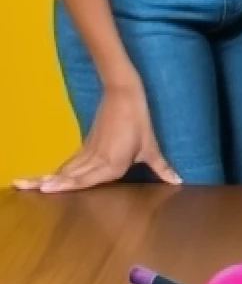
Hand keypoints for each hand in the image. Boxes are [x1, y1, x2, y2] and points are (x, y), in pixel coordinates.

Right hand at [14, 80, 180, 191]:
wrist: (125, 95)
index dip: (65, 185)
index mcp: (112, 165)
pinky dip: (57, 172)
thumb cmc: (139, 122)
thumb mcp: (151, 147)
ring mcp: (89, 153)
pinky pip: (70, 163)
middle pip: (69, 176)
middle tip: (22, 187)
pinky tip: (46, 179)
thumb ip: (161, 168)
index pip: (85, 180)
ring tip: (22, 183)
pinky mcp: (86, 146)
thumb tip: (177, 182)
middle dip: (48, 183)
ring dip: (46, 177)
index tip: (44, 188)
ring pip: (65, 169)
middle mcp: (96, 161)